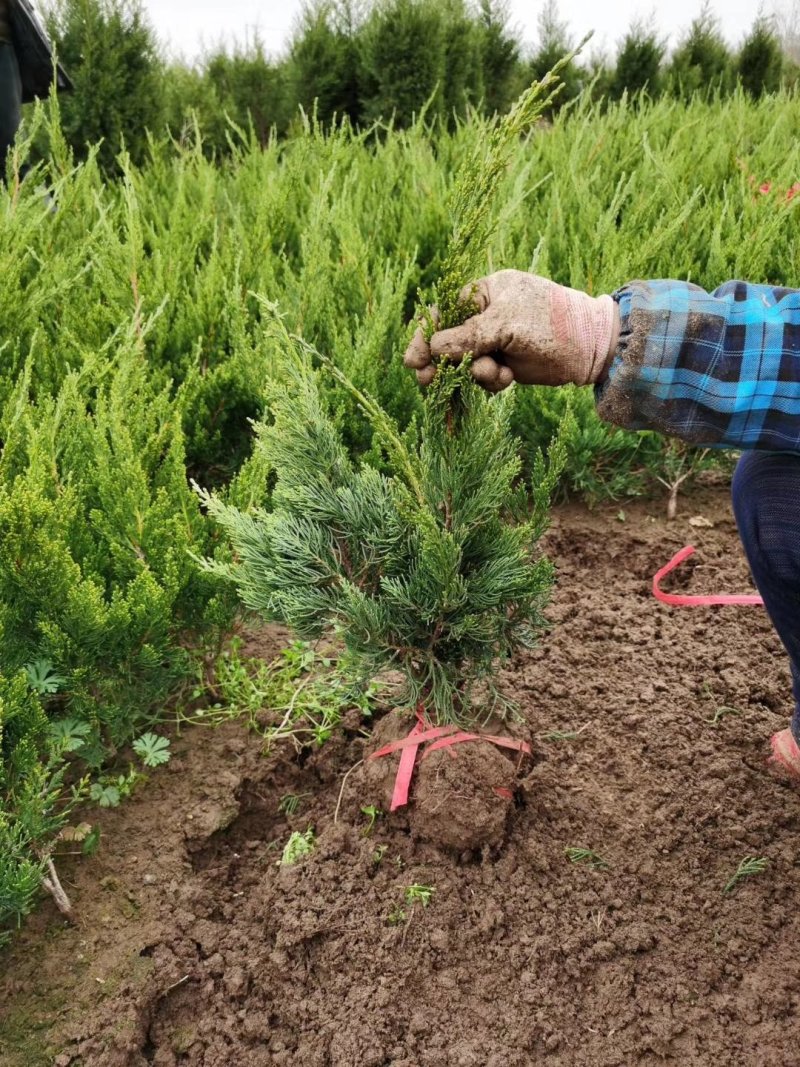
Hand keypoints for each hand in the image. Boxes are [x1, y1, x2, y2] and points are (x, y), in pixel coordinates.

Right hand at [404, 270, 619, 390]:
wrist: (593, 348)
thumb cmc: (551, 324)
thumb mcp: (506, 325)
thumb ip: (467, 337)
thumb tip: (431, 350)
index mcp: (485, 292)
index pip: (444, 312)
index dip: (425, 336)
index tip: (412, 361)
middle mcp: (487, 315)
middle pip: (448, 341)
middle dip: (440, 362)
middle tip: (428, 383)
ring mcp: (496, 341)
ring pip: (465, 363)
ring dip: (473, 374)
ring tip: (493, 375)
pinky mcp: (506, 363)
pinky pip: (483, 377)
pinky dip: (490, 382)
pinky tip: (507, 380)